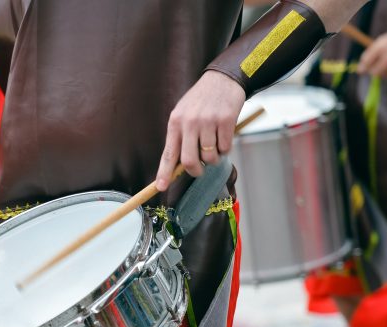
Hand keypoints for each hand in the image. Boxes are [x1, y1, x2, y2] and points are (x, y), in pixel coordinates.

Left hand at [155, 71, 245, 190]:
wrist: (222, 79)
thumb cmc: (201, 100)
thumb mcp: (183, 113)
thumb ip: (180, 137)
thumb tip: (177, 166)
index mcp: (176, 122)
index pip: (169, 153)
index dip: (164, 173)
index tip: (160, 187)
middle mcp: (190, 122)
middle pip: (189, 161)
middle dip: (195, 171)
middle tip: (200, 169)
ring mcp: (208, 122)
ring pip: (210, 157)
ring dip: (214, 158)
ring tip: (214, 145)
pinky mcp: (226, 121)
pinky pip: (225, 148)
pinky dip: (225, 148)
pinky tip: (224, 135)